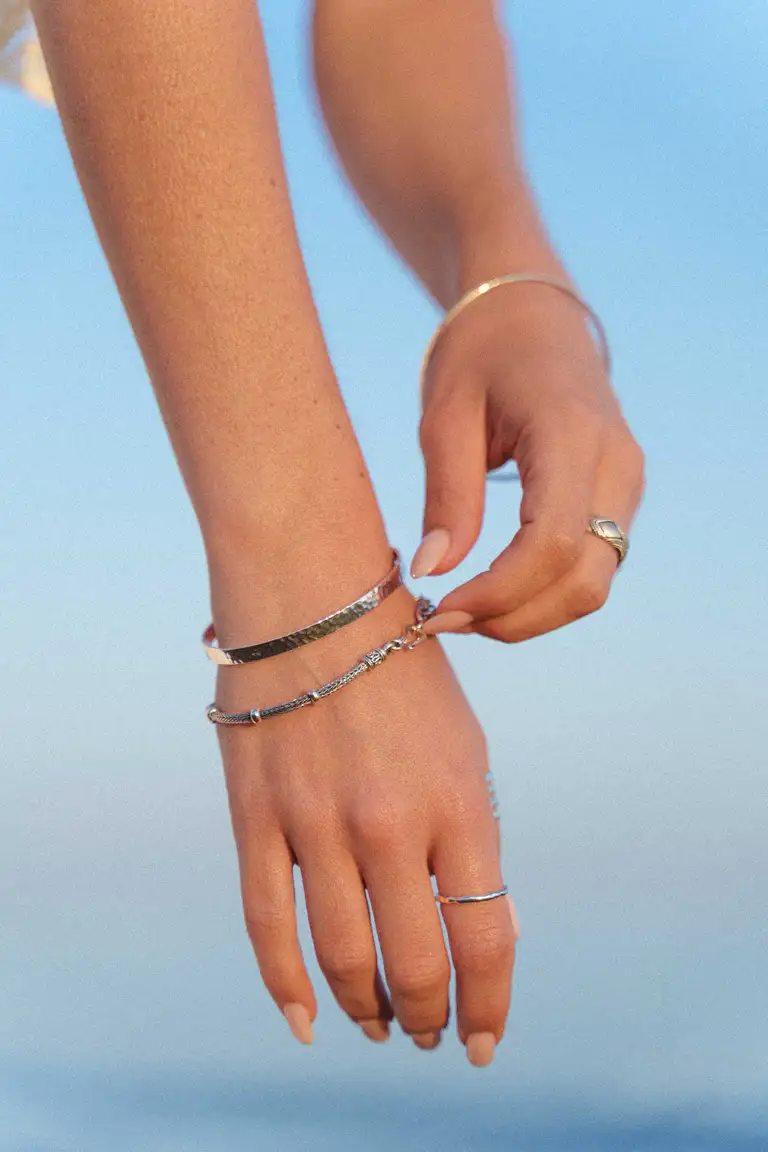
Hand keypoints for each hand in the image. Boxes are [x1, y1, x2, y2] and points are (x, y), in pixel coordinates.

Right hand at [208, 569, 517, 1064]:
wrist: (312, 598)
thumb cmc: (401, 672)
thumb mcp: (463, 745)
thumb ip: (473, 837)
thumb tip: (487, 930)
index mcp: (456, 800)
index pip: (483, 938)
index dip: (489, 1006)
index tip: (484, 1042)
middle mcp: (388, 822)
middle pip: (414, 963)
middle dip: (429, 1015)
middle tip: (431, 1033)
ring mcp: (315, 822)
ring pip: (341, 957)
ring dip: (367, 1009)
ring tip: (382, 1027)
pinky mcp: (255, 818)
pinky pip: (266, 924)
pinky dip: (287, 986)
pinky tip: (308, 1021)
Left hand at [412, 278, 645, 641]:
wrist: (534, 315)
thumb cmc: (481, 353)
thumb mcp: (446, 415)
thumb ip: (447, 496)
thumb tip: (432, 572)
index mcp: (572, 434)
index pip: (552, 543)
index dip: (498, 593)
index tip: (439, 609)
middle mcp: (617, 466)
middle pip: (584, 581)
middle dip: (513, 618)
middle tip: (442, 621)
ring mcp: (627, 486)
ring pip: (593, 586)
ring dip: (528, 615)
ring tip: (461, 611)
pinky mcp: (619, 501)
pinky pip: (591, 568)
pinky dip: (543, 595)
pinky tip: (491, 593)